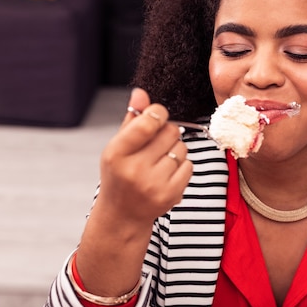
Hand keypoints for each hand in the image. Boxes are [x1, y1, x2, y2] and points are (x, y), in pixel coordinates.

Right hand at [97, 87, 193, 225]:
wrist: (122, 214)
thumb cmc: (120, 174)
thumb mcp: (118, 146)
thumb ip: (132, 119)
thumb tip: (141, 92)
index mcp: (116, 153)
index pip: (148, 122)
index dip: (158, 113)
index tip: (157, 116)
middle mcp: (134, 169)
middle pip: (170, 131)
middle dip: (167, 132)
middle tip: (156, 144)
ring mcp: (153, 184)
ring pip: (181, 148)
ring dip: (174, 150)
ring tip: (159, 161)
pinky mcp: (171, 194)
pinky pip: (189, 165)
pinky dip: (182, 166)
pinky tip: (166, 174)